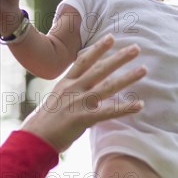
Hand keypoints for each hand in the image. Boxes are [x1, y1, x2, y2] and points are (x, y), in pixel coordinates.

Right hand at [21, 34, 146, 151]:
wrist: (33, 140)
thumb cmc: (45, 122)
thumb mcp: (56, 98)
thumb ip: (71, 90)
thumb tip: (83, 85)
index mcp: (65, 83)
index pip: (84, 60)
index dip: (98, 48)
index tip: (111, 37)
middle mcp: (73, 89)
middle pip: (100, 69)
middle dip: (119, 57)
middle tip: (136, 48)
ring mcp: (79, 102)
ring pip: (108, 86)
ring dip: (128, 77)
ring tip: (143, 69)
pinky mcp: (83, 118)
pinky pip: (109, 112)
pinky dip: (126, 108)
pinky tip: (140, 105)